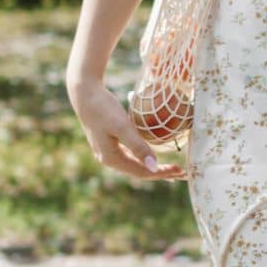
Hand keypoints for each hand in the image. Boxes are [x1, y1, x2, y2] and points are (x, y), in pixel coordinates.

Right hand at [66, 75, 186, 181]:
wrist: (85, 93)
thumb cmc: (103, 107)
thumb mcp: (122, 126)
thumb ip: (138, 147)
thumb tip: (154, 167)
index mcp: (110, 159)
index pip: (141, 172)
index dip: (161, 173)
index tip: (180, 171)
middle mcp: (108, 159)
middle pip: (138, 171)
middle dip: (160, 173)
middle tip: (181, 173)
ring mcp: (108, 151)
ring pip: (135, 164)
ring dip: (153, 166)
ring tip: (171, 169)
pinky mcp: (109, 142)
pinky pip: (131, 155)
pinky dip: (144, 157)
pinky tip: (152, 155)